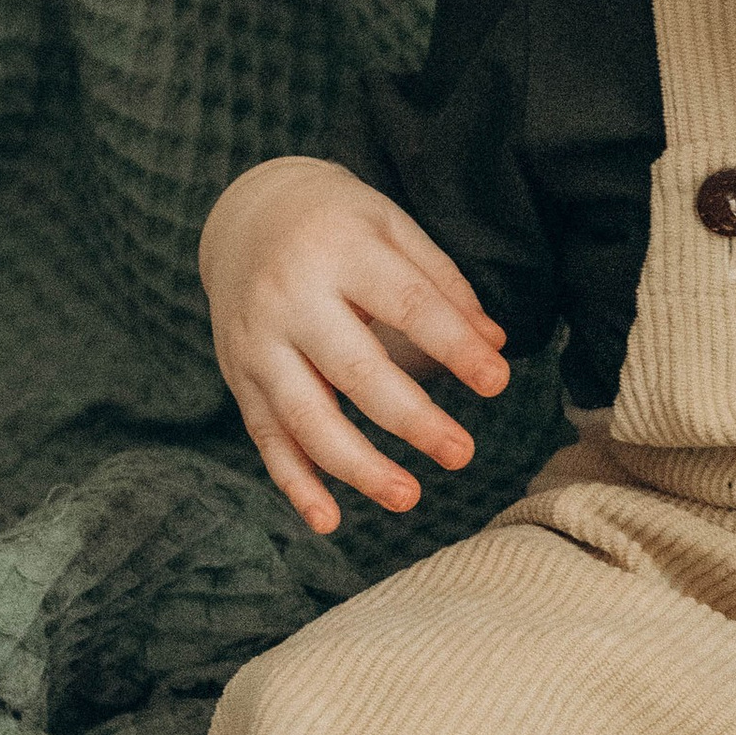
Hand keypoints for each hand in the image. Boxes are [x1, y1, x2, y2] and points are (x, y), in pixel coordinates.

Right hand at [200, 157, 507, 534]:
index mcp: (339, 251)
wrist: (245, 214)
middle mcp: (290, 298)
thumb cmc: (338, 223)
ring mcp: (257, 342)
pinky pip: (266, 438)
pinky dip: (294, 483)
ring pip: (305, 416)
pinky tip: (328, 520)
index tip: (498, 381)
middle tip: (462, 453)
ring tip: (408, 497)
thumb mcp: (392, 226)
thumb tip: (495, 345)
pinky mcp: (238, 376)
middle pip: (353, 369)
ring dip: (356, 466)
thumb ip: (443, 284)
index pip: (406, 305)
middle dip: (411, 418)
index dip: (453, 347)